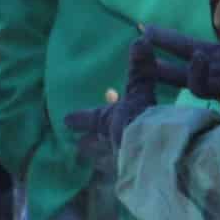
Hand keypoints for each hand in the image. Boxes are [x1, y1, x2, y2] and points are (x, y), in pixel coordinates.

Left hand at [61, 39, 164, 176]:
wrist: (154, 157)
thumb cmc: (140, 122)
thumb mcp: (142, 92)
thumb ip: (141, 70)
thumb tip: (140, 39)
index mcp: (109, 122)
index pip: (91, 118)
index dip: (80, 118)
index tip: (65, 120)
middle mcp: (111, 145)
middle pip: (96, 146)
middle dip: (89, 145)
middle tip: (79, 147)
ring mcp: (123, 165)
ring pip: (109, 163)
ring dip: (105, 161)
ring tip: (102, 164)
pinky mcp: (137, 180)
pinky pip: (129, 176)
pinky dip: (128, 175)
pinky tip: (131, 179)